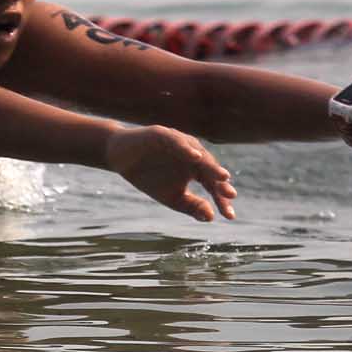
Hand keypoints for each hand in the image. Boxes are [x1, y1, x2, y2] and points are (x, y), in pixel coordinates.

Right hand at [104, 125, 236, 222]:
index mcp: (195, 170)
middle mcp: (191, 154)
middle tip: (231, 195)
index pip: (212, 185)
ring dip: (210, 165)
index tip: (229, 216)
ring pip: (198, 153)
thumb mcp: (171, 197)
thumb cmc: (148, 177)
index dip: (221, 199)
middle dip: (220, 182)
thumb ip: (191, 206)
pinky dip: (186, 149)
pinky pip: (177, 141)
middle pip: (210, 169)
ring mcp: (179, 143)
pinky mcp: (163, 134)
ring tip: (222, 177)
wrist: (120, 158)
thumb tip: (211, 216)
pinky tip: (195, 158)